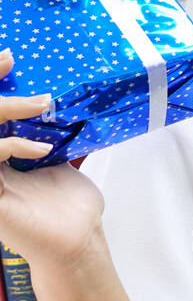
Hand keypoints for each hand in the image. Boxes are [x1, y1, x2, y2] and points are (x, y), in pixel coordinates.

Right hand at [0, 52, 105, 265]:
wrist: (77, 243)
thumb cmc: (71, 208)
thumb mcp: (59, 163)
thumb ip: (52, 137)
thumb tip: (62, 106)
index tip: (7, 57)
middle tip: (7, 59)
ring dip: (4, 111)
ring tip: (41, 104)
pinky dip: (10, 147)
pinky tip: (39, 149)